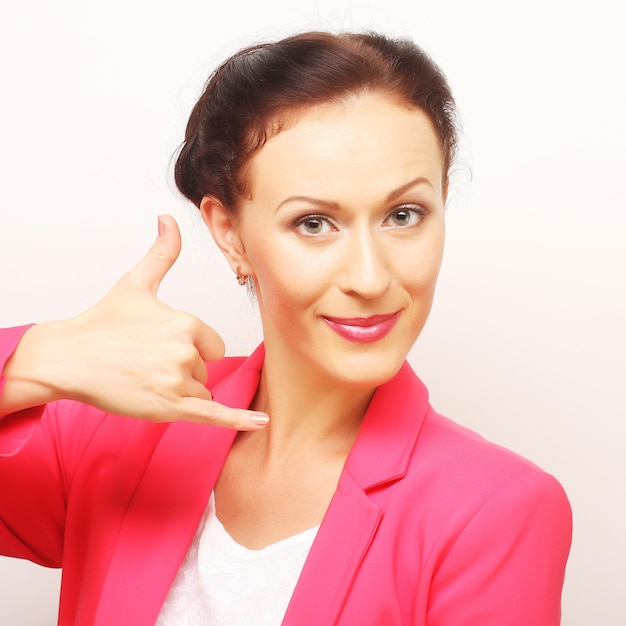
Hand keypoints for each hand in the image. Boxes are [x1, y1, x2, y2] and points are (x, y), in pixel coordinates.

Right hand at [2, 215, 268, 429]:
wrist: (66, 358)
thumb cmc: (101, 323)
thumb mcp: (136, 283)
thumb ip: (161, 253)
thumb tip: (169, 219)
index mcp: (185, 322)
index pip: (212, 345)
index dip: (191, 349)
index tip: (159, 347)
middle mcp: (185, 351)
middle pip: (206, 369)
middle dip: (184, 371)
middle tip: (146, 363)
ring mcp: (177, 381)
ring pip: (201, 392)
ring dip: (179, 392)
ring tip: (143, 379)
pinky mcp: (170, 407)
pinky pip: (215, 415)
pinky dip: (239, 420)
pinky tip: (261, 423)